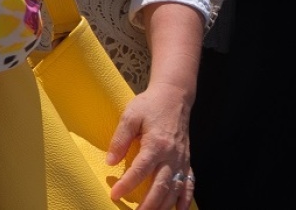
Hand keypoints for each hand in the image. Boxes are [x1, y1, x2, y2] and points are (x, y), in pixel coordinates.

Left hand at [107, 83, 193, 209]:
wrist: (174, 97)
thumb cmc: (149, 105)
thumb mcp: (130, 116)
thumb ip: (120, 139)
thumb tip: (109, 161)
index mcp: (156, 144)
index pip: (140, 170)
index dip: (127, 184)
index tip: (114, 195)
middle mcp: (171, 156)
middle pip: (160, 186)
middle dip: (148, 204)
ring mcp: (181, 160)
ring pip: (174, 189)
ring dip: (164, 205)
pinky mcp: (187, 161)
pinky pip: (188, 184)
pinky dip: (185, 199)